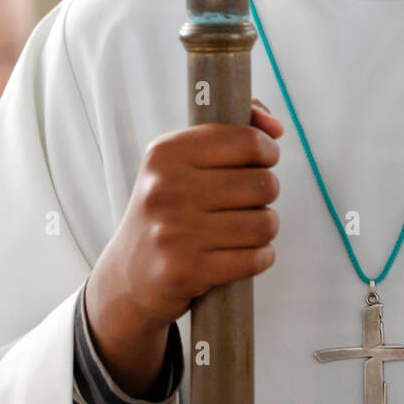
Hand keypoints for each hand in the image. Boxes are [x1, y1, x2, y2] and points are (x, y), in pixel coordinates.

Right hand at [85, 101, 282, 395]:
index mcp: (166, 153)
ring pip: (264, 223)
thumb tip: (275, 127)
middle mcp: (166, 188)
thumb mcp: (181, 162)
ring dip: (264, 228)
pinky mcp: (185, 271)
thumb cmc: (168, 211)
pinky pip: (255, 258)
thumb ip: (232, 131)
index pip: (247, 141)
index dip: (266, 152)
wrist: (128, 277)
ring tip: (244, 229)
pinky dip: (260, 257)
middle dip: (265, 195)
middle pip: (263, 183)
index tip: (261, 161)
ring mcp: (174, 232)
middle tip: (245, 202)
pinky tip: (243, 254)